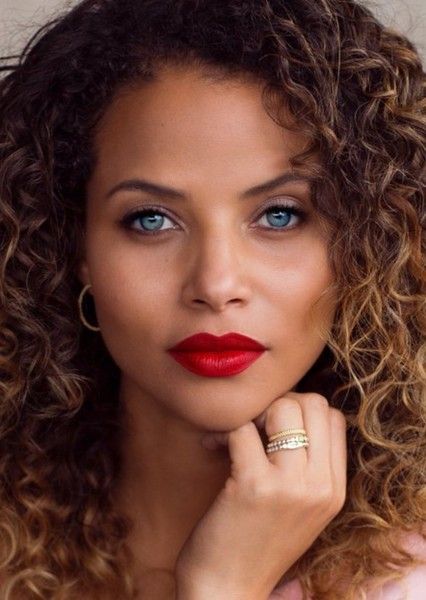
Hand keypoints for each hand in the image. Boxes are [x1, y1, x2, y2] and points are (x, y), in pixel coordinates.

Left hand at [174, 391, 346, 598]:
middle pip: (313, 404)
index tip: (274, 426)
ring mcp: (290, 486)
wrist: (228, 590)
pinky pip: (242, 429)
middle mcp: (320, 486)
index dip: (302, 410)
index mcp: (334, 490)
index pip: (334, 417)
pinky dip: (221, 432)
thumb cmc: (258, 542)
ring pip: (282, 408)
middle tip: (255, 426)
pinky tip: (211, 448)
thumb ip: (308, 465)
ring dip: (252, 415)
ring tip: (234, 436)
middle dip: (279, 404)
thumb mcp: (302, 508)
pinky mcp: (254, 485)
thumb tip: (290, 410)